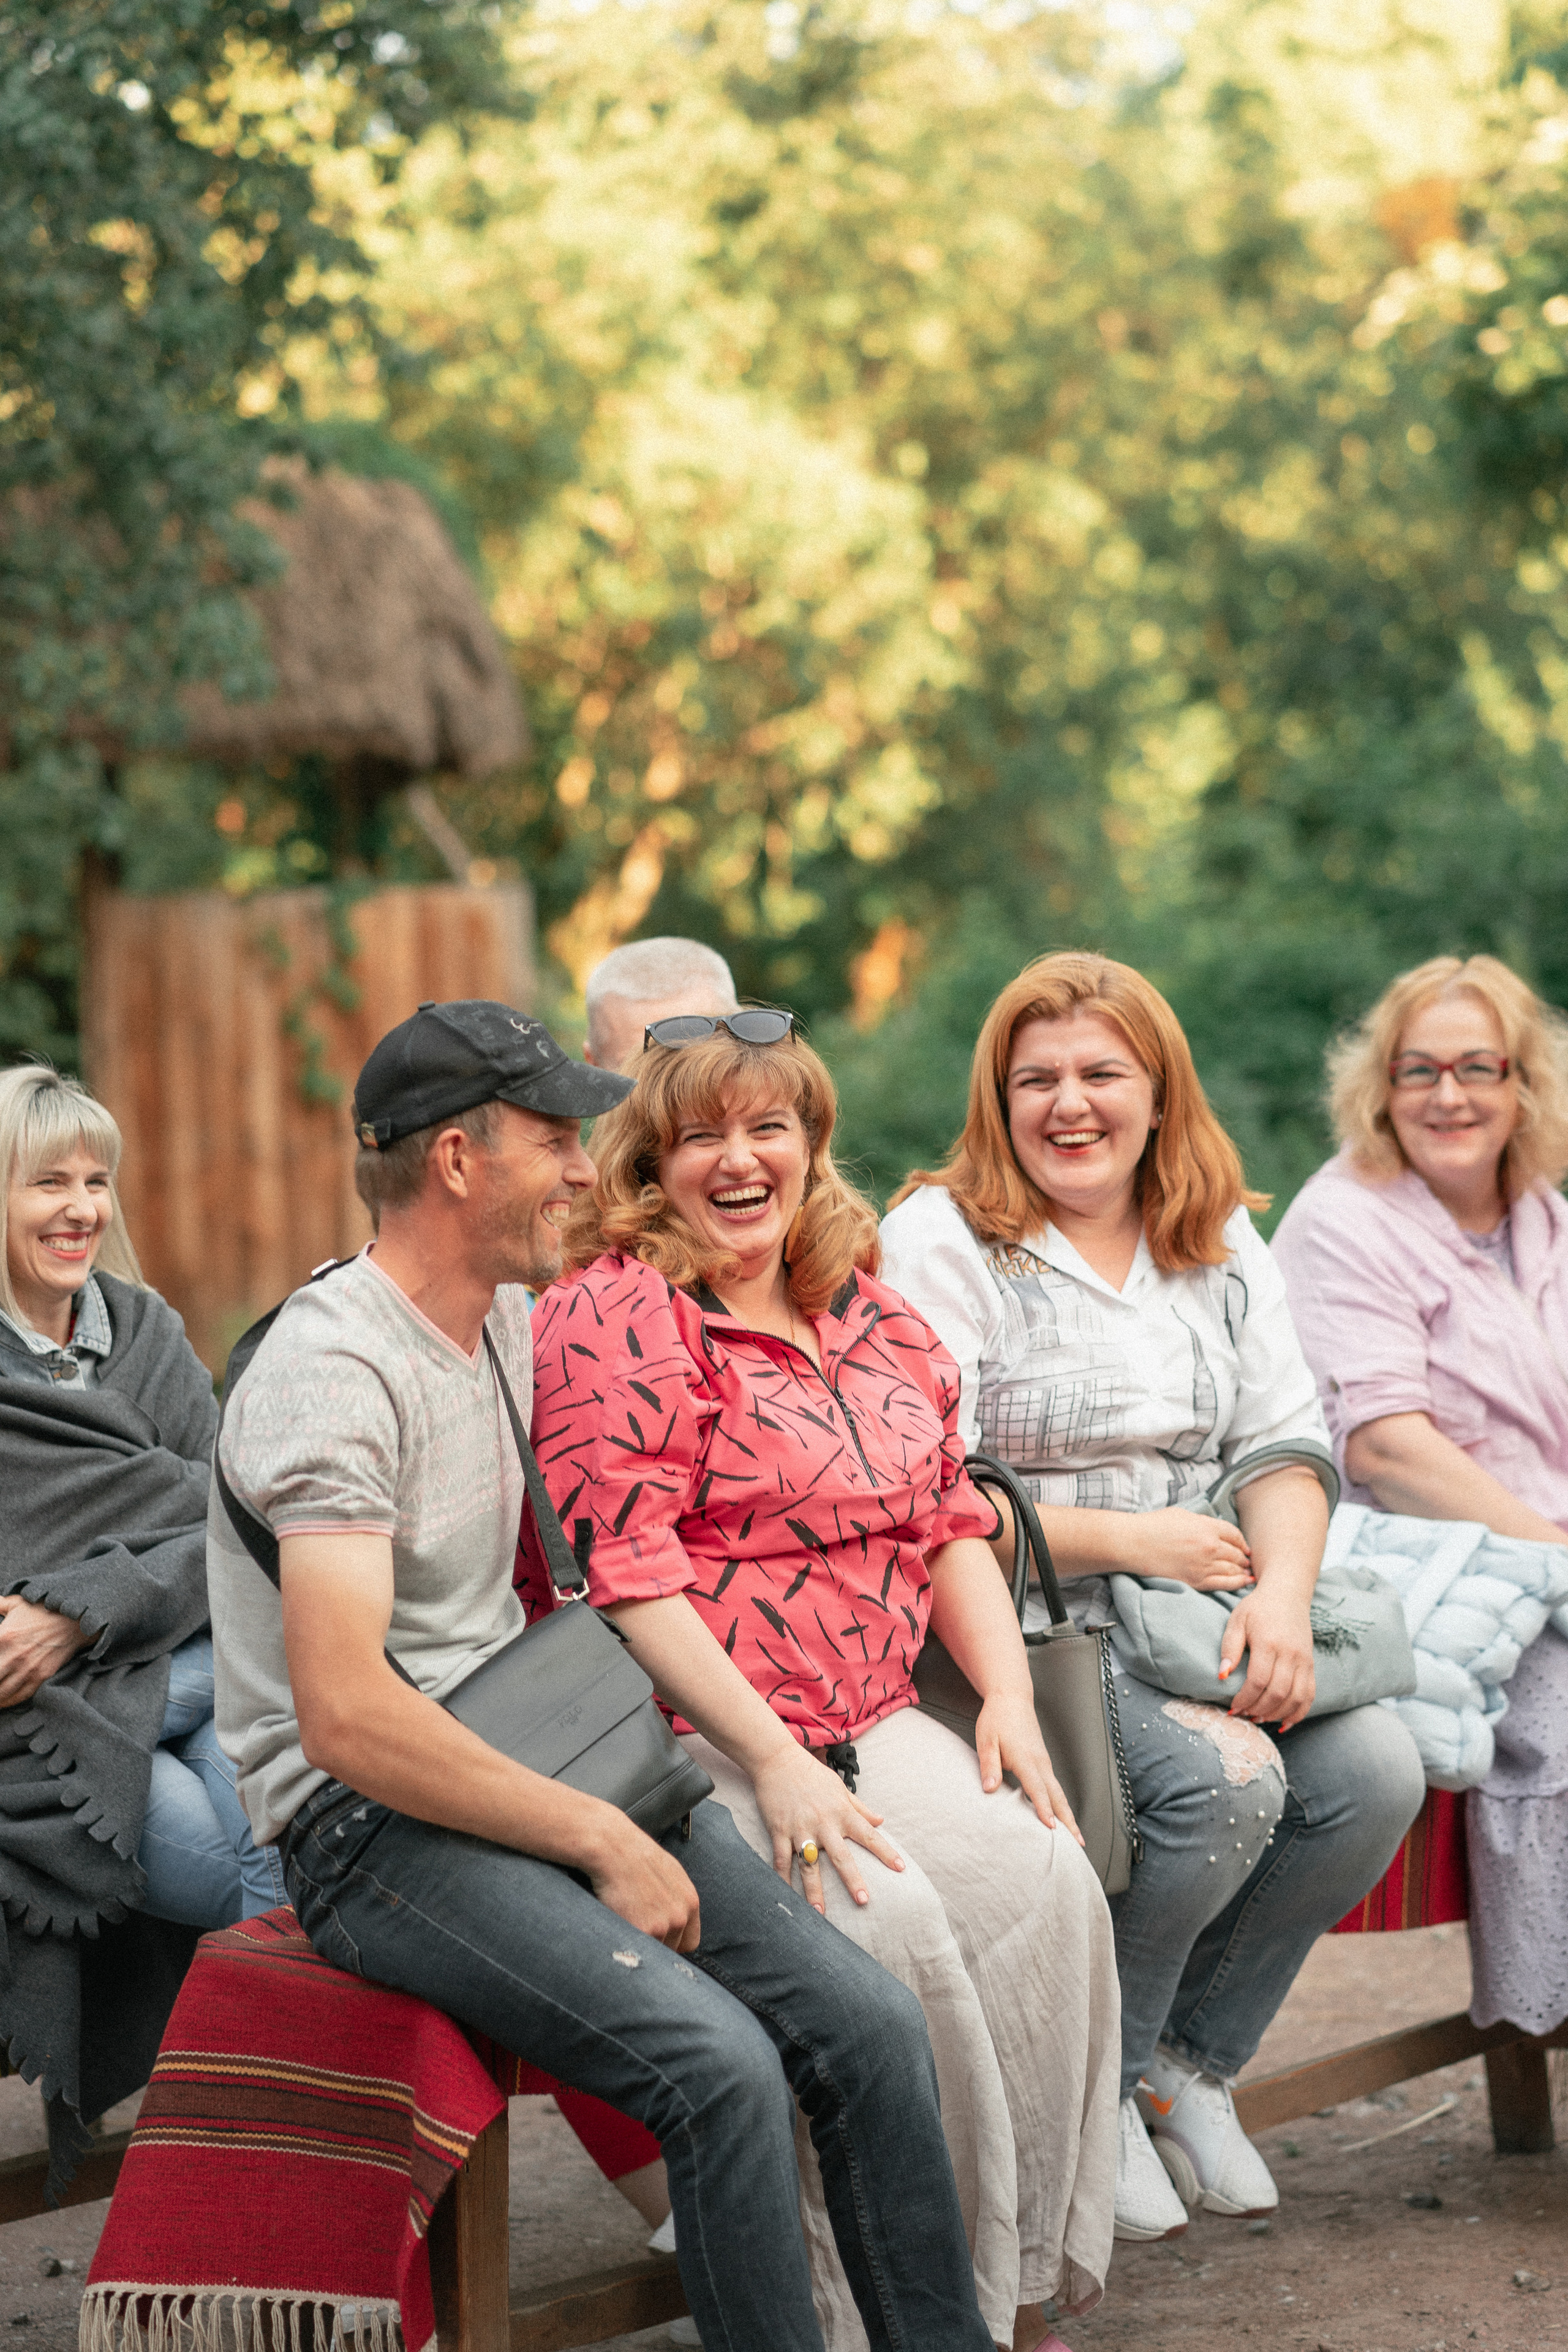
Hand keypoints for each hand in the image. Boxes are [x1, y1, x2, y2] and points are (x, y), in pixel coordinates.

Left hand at [0, 1596, 89, 1708]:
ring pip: (2, 1693)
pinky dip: (8, 1701)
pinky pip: (20, 1696)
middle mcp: (13, 1656)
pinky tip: (2, 1702)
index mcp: (3, 1637)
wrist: (74, 1620)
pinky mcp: (41, 1676)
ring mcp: (28, 1669)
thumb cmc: (43, 1610)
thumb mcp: (15, 1603)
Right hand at [584, 1813, 702, 1952]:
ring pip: (653, 1952)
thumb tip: (675, 1922)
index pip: (690, 1943)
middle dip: (655, 1943)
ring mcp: (664, 1925)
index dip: (672, 1942)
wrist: (613, 1847)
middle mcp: (681, 1915)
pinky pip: (638, 1949)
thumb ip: (677, 1900)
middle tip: (636, 1925)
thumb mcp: (670, 1873)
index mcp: (690, 1901)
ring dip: (641, 1943)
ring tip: (626, 1919)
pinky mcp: (644, 1930)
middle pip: (671, 1949)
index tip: (658, 1938)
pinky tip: (619, 1923)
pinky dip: (628, 1942)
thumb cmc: (635, 1856)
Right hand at [751, 1741, 903, 1914]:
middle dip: (852, 1879)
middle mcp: (823, 1823)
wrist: (777, 1760)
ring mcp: (800, 1828)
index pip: (869, 1835)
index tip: (901, 1869)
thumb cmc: (812, 1774)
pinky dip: (782, 1879)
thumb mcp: (840, 1788)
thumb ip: (860, 1807)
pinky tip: (786, 1896)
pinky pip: (780, 1859)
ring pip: (809, 1865)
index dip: (886, 1852)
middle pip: (841, 1856)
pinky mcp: (779, 1830)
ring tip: (819, 1913)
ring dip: (814, 1890)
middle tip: (863, 1901)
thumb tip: (881, 1820)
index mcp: (841, 1812)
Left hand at [974, 1688, 1083, 1845]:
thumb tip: (989, 1789)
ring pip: (1059, 1794)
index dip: (1043, 1809)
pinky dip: (1061, 1805)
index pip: (1036, 1788)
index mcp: (1026, 1759)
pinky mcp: (1043, 1762)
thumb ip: (989, 1765)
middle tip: (1078, 1844)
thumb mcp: (986, 1740)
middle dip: (1068, 1821)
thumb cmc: (996, 1719)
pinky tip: (1061, 1817)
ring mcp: (1045, 1763)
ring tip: (1076, 1838)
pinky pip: (1054, 1788)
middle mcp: (1041, 1763)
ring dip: (1068, 1815)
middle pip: (1057, 1796)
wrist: (1011, 1698)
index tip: (1052, 1829)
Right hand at [1126, 1508, 1252, 1591]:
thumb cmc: (1155, 1525)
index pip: (1235, 1535)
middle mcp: (1210, 1547)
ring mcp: (1204, 1566)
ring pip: (1234, 1570)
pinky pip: (1224, 1584)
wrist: (1135, 1544)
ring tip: (1248, 1572)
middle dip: (1244, 1557)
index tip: (1245, 1547)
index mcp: (1207, 1527)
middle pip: (1237, 1554)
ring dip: (1243, 1571)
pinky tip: (1245, 1582)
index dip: (1242, 1542)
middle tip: (1248, 1561)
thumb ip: (1204, 1522)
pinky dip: (1237, 1583)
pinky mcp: (1196, 1581)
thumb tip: (1217, 1531)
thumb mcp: (1184, 1515)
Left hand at [1219, 1588, 1315, 1730]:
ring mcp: (1304, 1660)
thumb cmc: (1257, 1608)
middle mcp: (1290, 1654)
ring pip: (1296, 1698)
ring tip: (1259, 1718)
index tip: (1232, 1707)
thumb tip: (1222, 1676)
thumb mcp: (1237, 1620)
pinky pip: (1309, 1695)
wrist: (1287, 1594)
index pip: (1258, 1681)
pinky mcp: (1311, 1665)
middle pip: (1278, 1693)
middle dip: (1259, 1709)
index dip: (1245, 1699)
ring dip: (1277, 1714)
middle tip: (1244, 1715)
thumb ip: (1229, 1648)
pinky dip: (1299, 1713)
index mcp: (1269, 1643)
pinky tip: (1284, 1722)